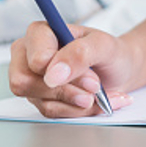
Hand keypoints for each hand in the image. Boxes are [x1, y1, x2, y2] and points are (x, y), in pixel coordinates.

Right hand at [9, 22, 136, 117]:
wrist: (120, 70)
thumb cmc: (110, 53)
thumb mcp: (103, 46)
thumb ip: (79, 53)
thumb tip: (53, 74)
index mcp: (40, 33)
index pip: (35, 60)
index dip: (61, 72)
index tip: (90, 77)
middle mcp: (28, 55)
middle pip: (26, 83)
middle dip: (67, 91)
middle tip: (95, 87)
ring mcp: (32, 79)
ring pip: (42, 102)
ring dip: (78, 103)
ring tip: (99, 94)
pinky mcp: (40, 98)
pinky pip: (52, 113)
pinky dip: (79, 110)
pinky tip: (95, 102)